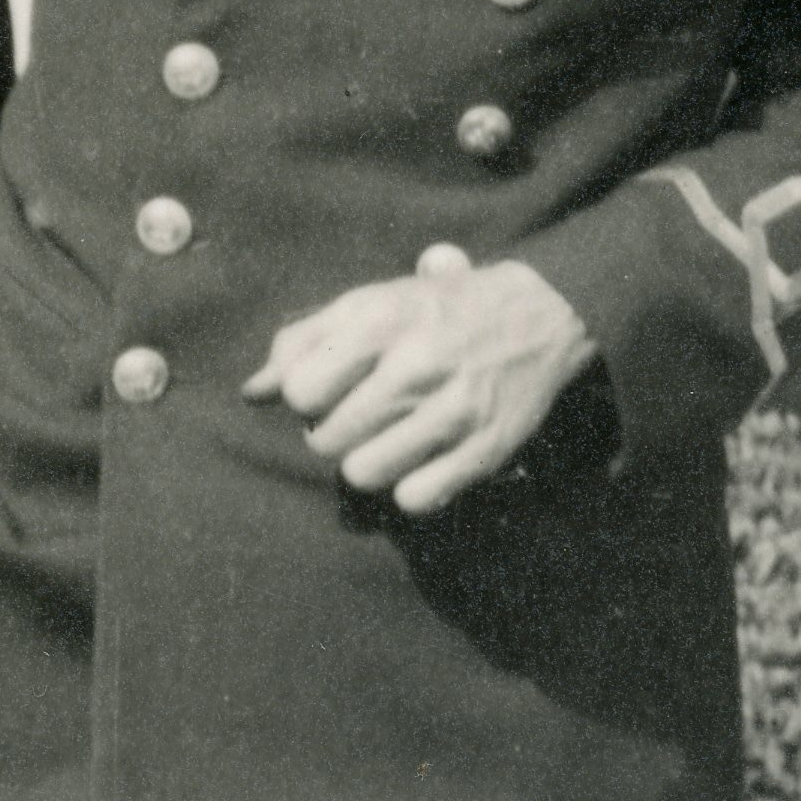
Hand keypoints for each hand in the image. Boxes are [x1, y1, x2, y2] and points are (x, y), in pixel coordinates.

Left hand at [244, 251, 597, 515]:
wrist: (547, 313)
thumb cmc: (441, 310)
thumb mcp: (372, 302)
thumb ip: (305, 340)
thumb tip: (253, 392)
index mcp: (381, 319)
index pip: (301, 392)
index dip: (308, 400)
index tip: (331, 392)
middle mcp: (417, 363)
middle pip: (326, 439)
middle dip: (333, 435)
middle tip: (361, 419)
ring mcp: (453, 409)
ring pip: (364, 474)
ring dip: (368, 465)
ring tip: (388, 442)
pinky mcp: (485, 449)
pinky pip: (414, 497)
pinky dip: (410, 488)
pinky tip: (422, 462)